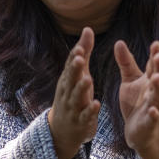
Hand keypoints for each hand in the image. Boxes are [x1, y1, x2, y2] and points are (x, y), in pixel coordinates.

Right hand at [48, 27, 100, 158]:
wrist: (61, 130)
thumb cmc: (72, 96)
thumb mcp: (77, 74)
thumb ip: (84, 53)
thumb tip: (88, 29)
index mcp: (67, 80)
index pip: (69, 66)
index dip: (74, 57)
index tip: (80, 47)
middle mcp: (68, 92)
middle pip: (70, 79)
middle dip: (74, 69)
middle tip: (79, 58)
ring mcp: (73, 107)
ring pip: (77, 97)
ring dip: (81, 88)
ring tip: (88, 79)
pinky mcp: (81, 121)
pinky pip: (85, 116)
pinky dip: (90, 111)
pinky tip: (96, 104)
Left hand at [114, 40, 158, 158]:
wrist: (138, 131)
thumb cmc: (135, 103)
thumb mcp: (130, 81)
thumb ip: (126, 63)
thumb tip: (119, 41)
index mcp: (150, 82)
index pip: (154, 66)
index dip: (156, 55)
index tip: (156, 43)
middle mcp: (156, 93)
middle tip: (158, 55)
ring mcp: (155, 108)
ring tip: (156, 77)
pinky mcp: (150, 123)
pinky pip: (154, 118)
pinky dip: (154, 114)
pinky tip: (153, 109)